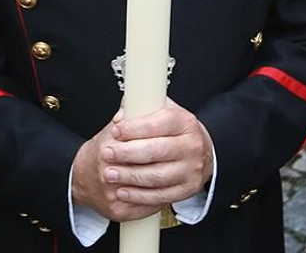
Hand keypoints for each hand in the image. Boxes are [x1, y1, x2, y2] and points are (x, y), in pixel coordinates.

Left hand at [70, 101, 213, 221]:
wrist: (198, 152)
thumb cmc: (174, 131)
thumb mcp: (161, 112)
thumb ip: (140, 110)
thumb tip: (121, 117)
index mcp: (185, 122)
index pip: (157, 124)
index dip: (134, 128)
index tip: (115, 131)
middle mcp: (192, 146)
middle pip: (156, 151)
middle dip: (127, 153)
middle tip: (107, 153)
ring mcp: (192, 169)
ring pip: (157, 176)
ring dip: (130, 176)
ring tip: (110, 174)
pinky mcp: (188, 189)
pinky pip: (160, 196)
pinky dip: (139, 196)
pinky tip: (123, 192)